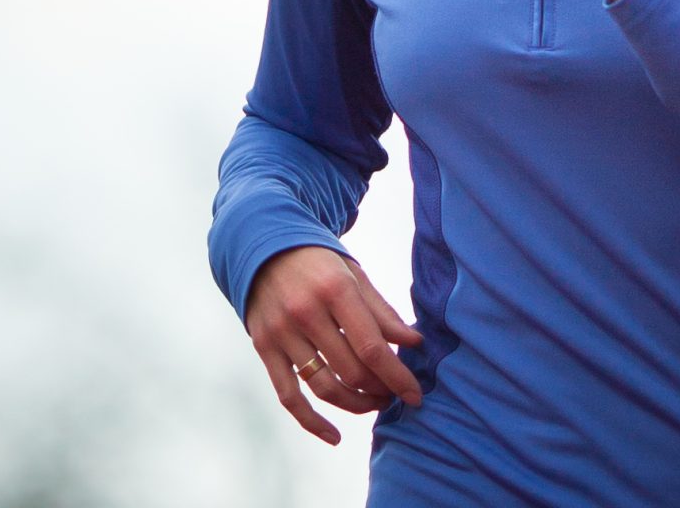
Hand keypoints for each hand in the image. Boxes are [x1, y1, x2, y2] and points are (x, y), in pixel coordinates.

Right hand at [244, 245, 423, 444]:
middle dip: (379, 390)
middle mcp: (306, 312)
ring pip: (324, 387)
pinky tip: (334, 436)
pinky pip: (289, 396)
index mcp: (335, 289)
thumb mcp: (353, 275)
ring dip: (355, 405)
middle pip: (350, 371)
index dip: (397, 376)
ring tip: (373, 405)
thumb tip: (415, 343)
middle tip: (393, 394)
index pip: (371, 346)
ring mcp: (282, 332)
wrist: (264, 245)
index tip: (415, 395)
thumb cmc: (318, 262)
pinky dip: (312, 422)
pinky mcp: (264, 348)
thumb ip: (382, 311)